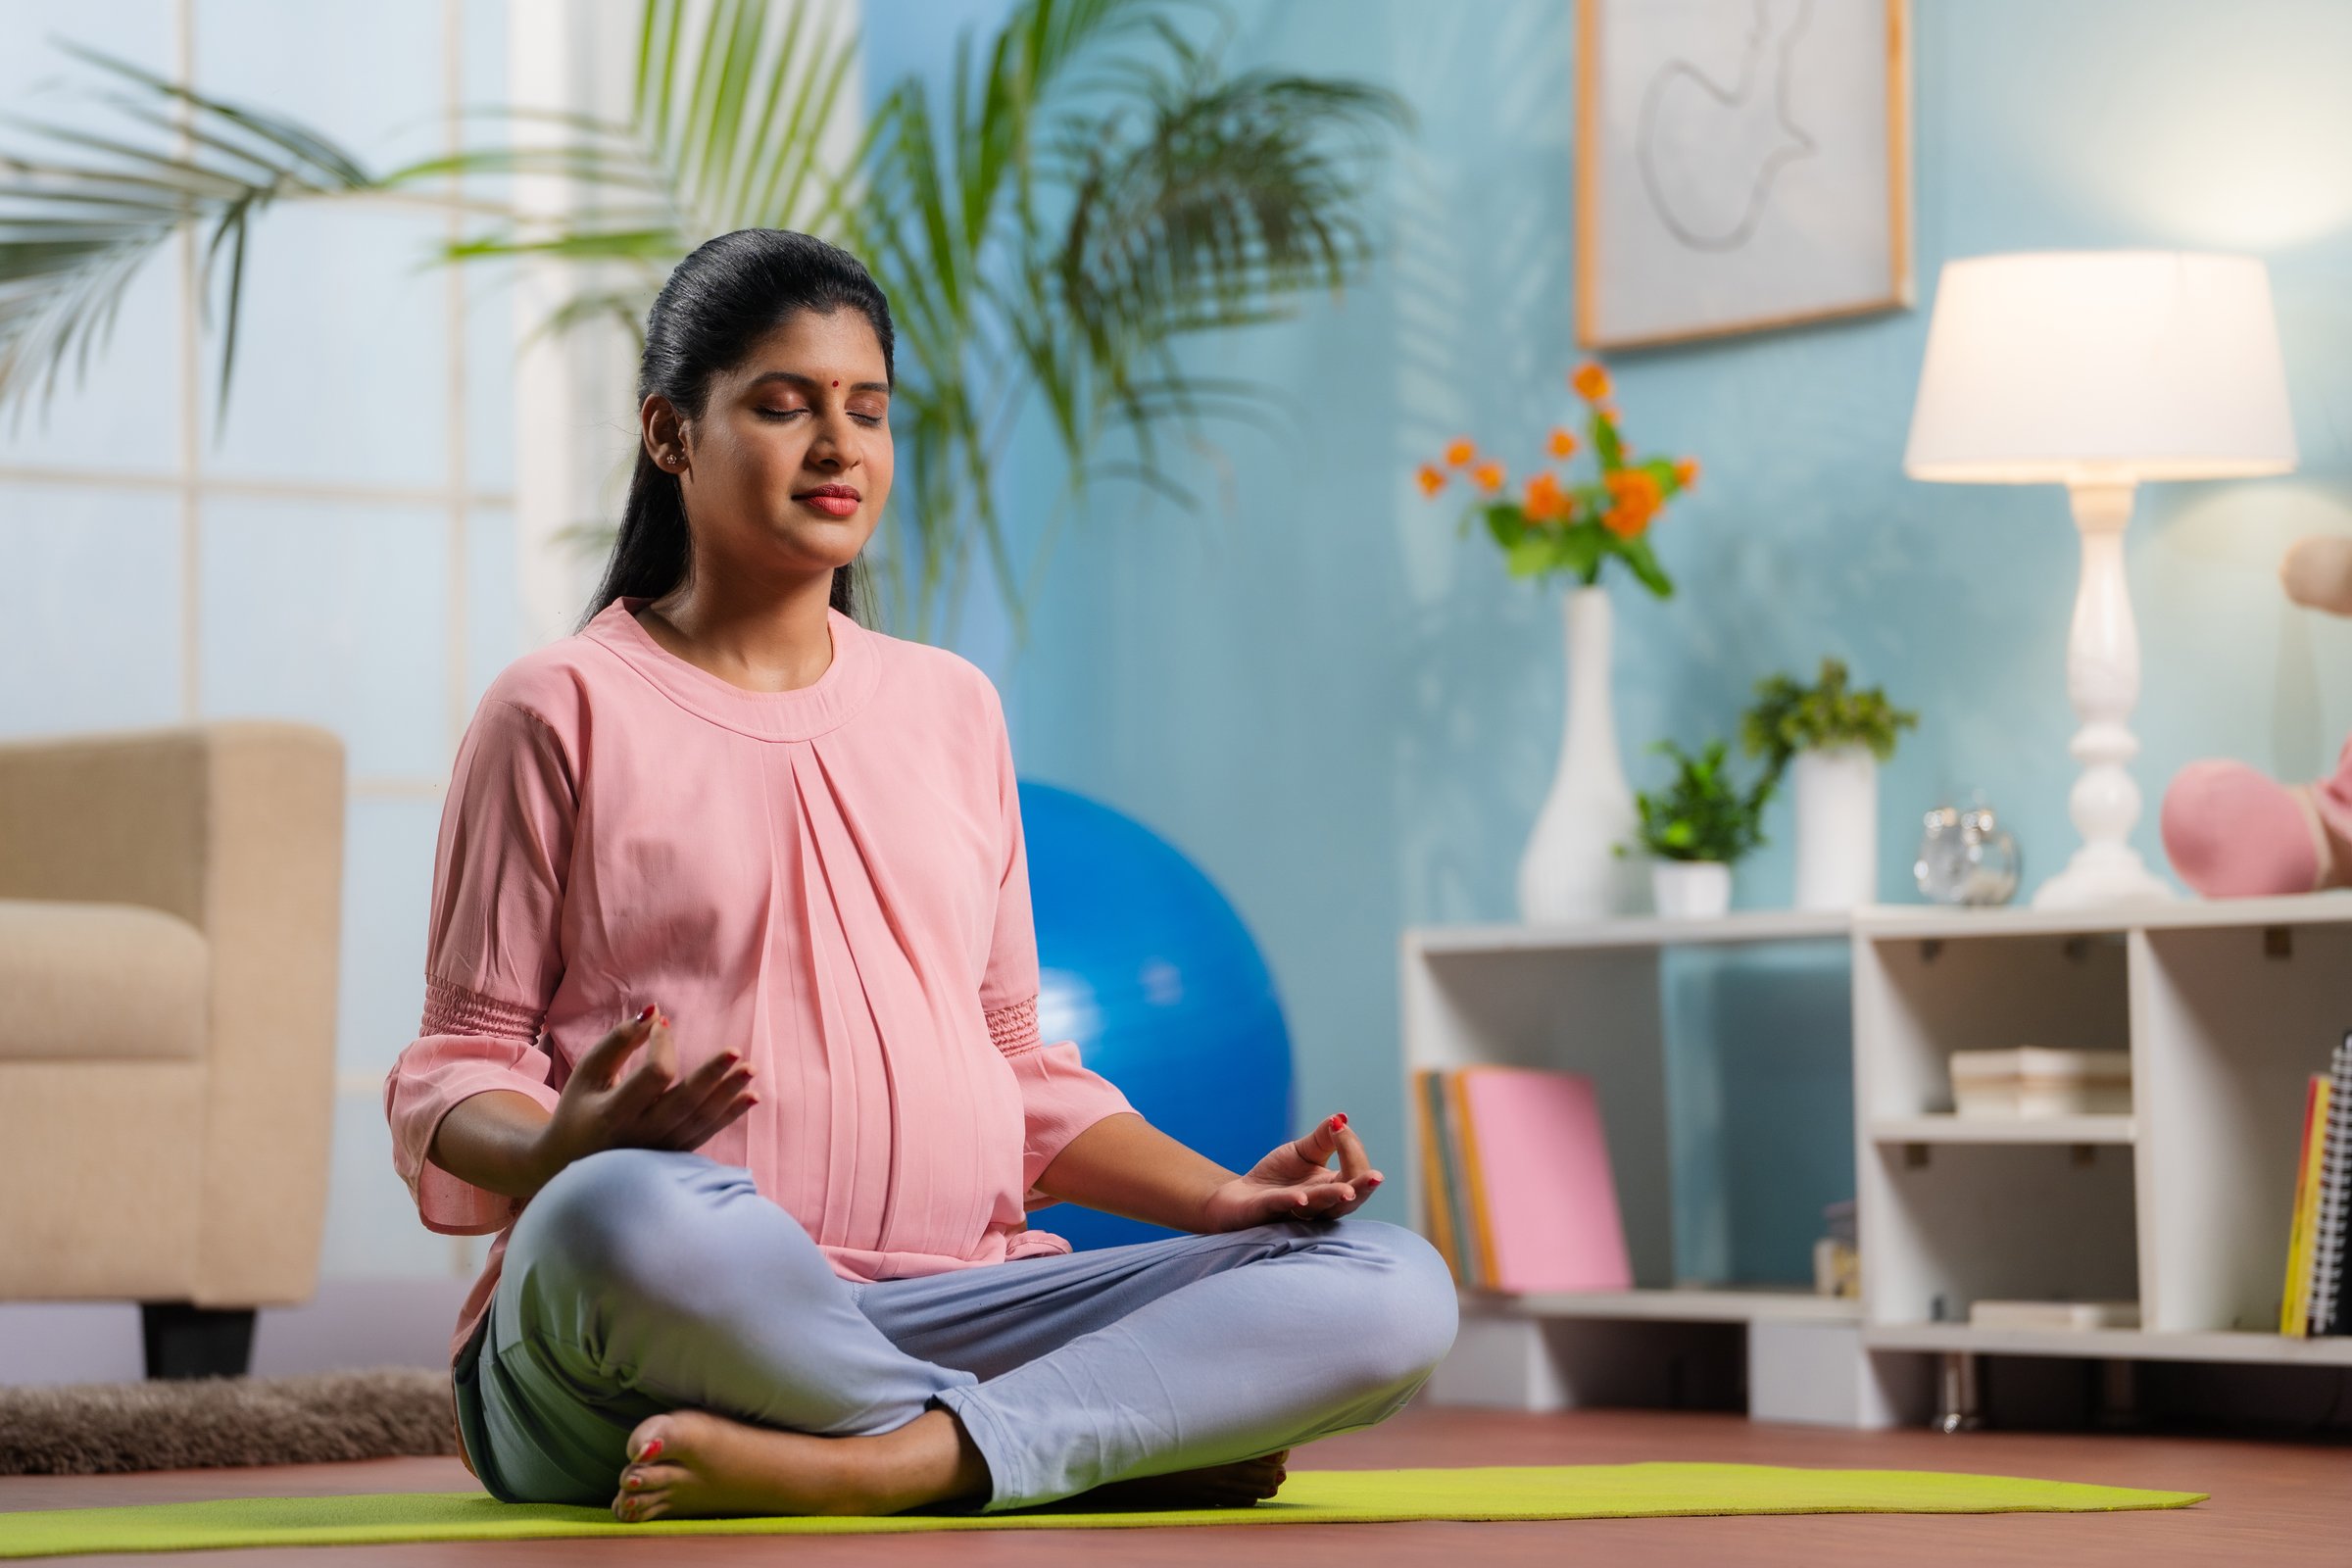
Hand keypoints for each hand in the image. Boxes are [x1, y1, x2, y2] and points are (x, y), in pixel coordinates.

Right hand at [532, 1005, 758, 1184]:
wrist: (569, 1164)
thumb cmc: (578, 1109)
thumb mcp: (589, 1072)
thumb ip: (619, 1042)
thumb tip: (656, 1014)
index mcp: (613, 1112)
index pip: (653, 1076)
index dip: (663, 1046)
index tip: (660, 1027)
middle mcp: (640, 1135)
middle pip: (684, 1102)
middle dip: (711, 1076)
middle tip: (736, 1052)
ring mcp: (658, 1149)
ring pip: (700, 1120)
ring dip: (728, 1095)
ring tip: (750, 1070)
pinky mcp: (672, 1156)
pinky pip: (706, 1133)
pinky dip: (730, 1115)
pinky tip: (751, 1096)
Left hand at [1197, 1112, 1383, 1232]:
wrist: (1239, 1196)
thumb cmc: (1276, 1177)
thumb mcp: (1302, 1152)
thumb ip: (1323, 1138)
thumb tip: (1341, 1118)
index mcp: (1331, 1187)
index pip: (1353, 1173)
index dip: (1352, 1150)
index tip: (1340, 1126)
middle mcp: (1319, 1205)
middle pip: (1347, 1200)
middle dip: (1362, 1187)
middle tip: (1375, 1177)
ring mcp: (1295, 1211)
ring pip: (1320, 1207)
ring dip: (1334, 1197)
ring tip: (1348, 1191)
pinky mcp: (1267, 1212)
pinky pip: (1283, 1207)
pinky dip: (1293, 1201)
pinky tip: (1303, 1197)